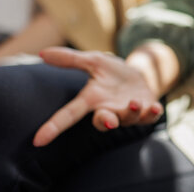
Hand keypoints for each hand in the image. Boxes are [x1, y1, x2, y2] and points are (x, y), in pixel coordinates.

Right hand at [32, 48, 163, 146]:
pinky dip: (152, 113)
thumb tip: (42, 52)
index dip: (53, 127)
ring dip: (131, 112)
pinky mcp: (145, 111)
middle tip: (109, 121)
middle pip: (102, 122)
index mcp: (92, 100)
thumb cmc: (112, 72)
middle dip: (105, 122)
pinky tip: (155, 107)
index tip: (38, 141)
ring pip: (127, 119)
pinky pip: (149, 117)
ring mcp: (127, 113)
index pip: (69, 115)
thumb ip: (70, 59)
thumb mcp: (93, 61)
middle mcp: (108, 110)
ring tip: (134, 102)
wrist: (139, 75)